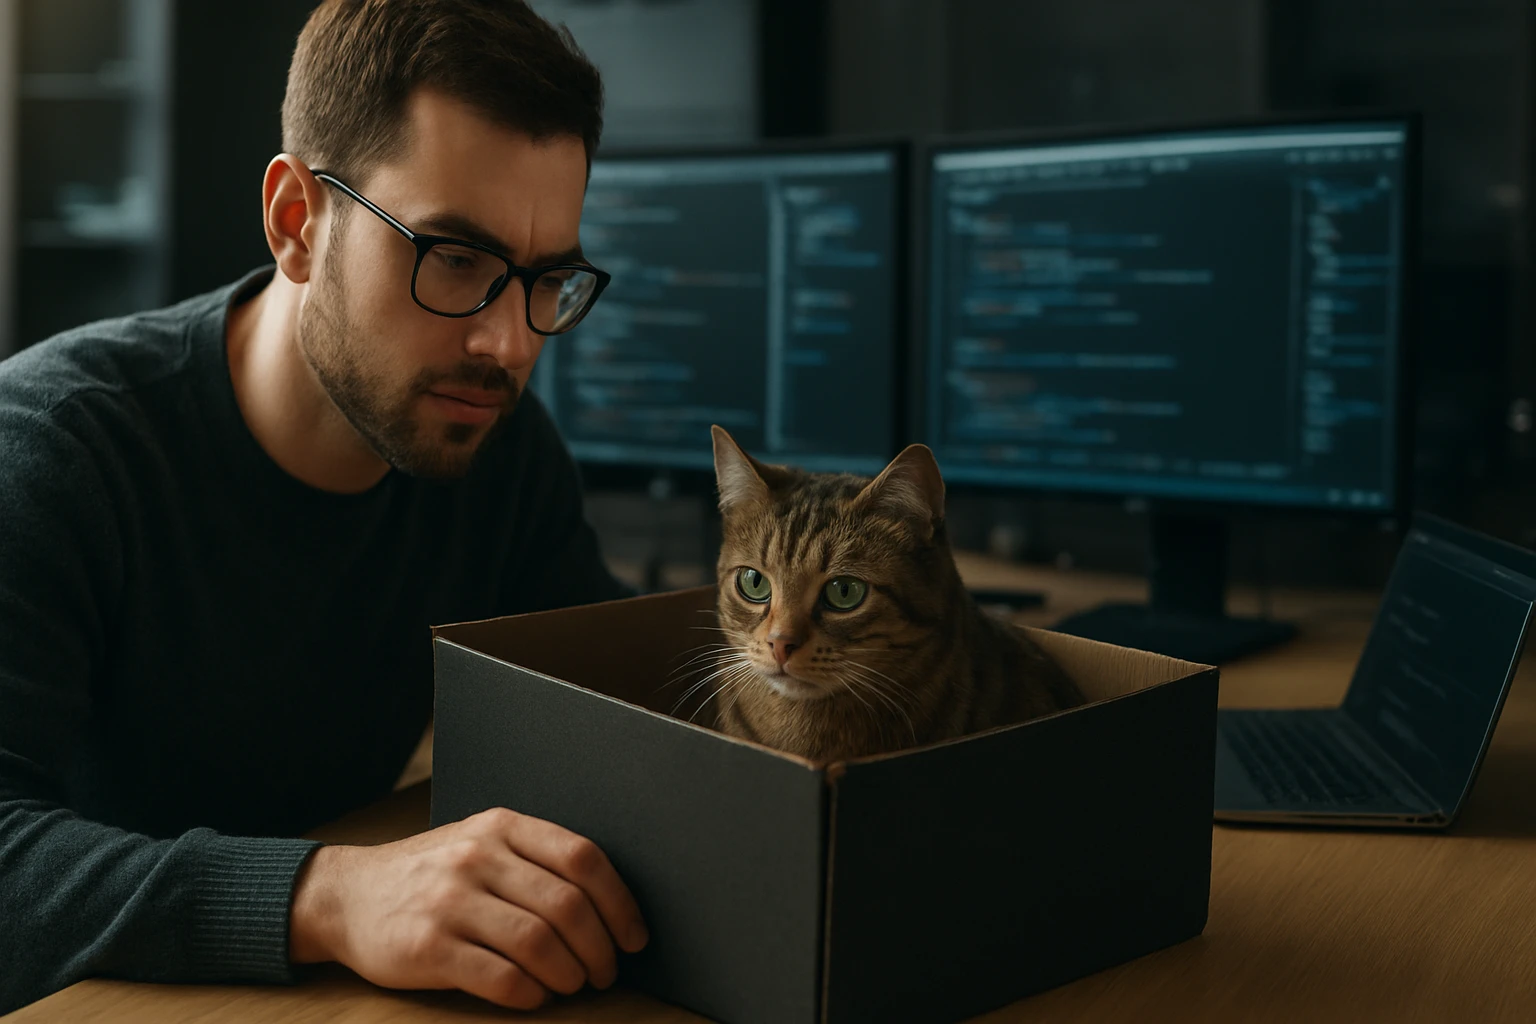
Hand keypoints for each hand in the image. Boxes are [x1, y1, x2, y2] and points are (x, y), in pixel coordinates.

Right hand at [289, 806, 647, 1008]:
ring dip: (570, 975)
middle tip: (606, 972)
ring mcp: (450, 901)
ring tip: (574, 985)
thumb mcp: (481, 843)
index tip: (635, 937)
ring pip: (540, 943)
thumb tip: (612, 905)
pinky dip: (531, 994)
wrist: (347, 895)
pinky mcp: (428, 947)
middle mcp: (477, 857)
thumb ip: (535, 860)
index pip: (583, 859)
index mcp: (501, 826)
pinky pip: (501, 978)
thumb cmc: (433, 874)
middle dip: (600, 948)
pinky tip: (536, 996)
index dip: (620, 903)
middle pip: (568, 905)